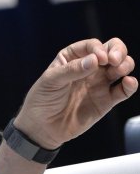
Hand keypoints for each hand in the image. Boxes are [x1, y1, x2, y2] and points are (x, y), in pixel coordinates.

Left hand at [15, 38, 136, 149]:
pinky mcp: (107, 100)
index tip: (99, 59)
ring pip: (121, 67)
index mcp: (72, 57)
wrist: (43, 126)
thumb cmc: (42, 99)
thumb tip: (95, 60)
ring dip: (126, 65)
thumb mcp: (51, 80)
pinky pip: (123, 90)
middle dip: (118, 51)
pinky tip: (129, 82)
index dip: (98, 49)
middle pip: (112, 51)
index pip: (92, 46)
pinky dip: (130, 85)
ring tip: (119, 71)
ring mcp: (99, 83)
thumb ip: (72, 70)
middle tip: (114, 61)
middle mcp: (89, 67)